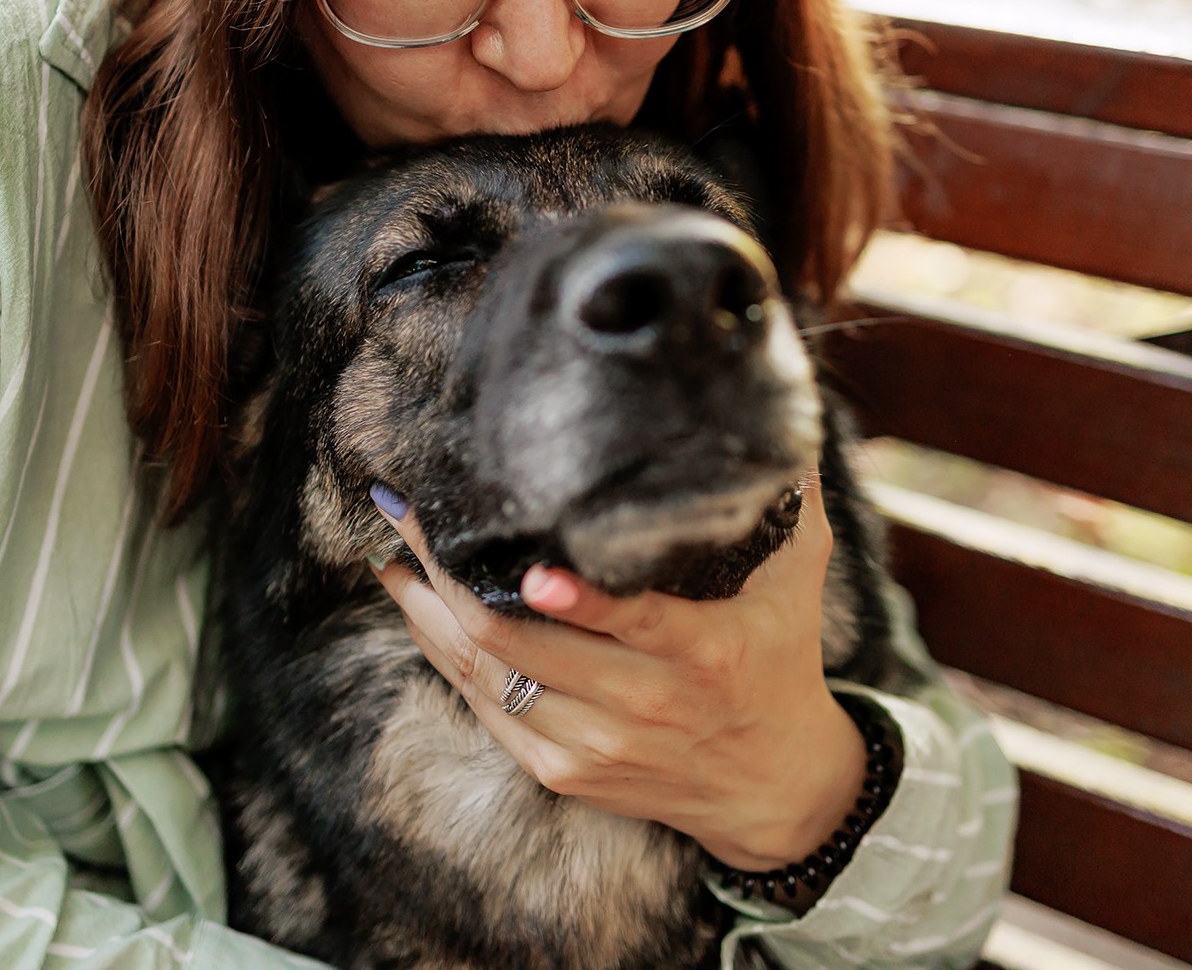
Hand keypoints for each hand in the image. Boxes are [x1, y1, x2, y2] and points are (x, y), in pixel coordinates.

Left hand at [368, 477, 866, 877]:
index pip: (631, 619)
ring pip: (487, 675)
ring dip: (428, 613)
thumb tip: (772, 405)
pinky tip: (416, 609)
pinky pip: (483, 708)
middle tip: (410, 515)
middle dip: (452, 575)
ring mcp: (596, 744)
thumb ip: (787, 499)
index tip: (528, 564)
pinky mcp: (563, 771)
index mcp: (703, 651)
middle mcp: (644, 703)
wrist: (774, 787)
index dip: (578, 599)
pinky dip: (442, 655)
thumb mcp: (796, 579)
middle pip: (523, 641)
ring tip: (394, 554)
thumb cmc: (780, 662)